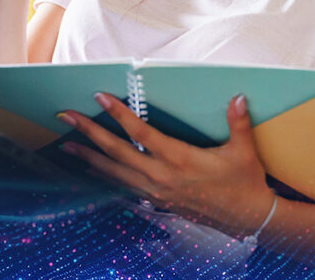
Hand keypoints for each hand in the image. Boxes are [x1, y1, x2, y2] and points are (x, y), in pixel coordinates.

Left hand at [57, 92, 275, 237]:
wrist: (247, 219)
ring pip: (114, 172)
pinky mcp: (156, 201)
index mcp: (179, 160)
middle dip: (89, 133)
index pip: (141, 132)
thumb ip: (238, 122)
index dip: (118, 114)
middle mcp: (161, 176)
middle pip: (116, 151)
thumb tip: (236, 97)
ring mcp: (156, 191)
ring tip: (67, 144)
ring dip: (89, 157)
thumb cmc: (244, 182)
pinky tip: (91, 168)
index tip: (100, 97)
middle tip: (67, 117)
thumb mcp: (243, 151)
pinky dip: (104, 175)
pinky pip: (123, 186)